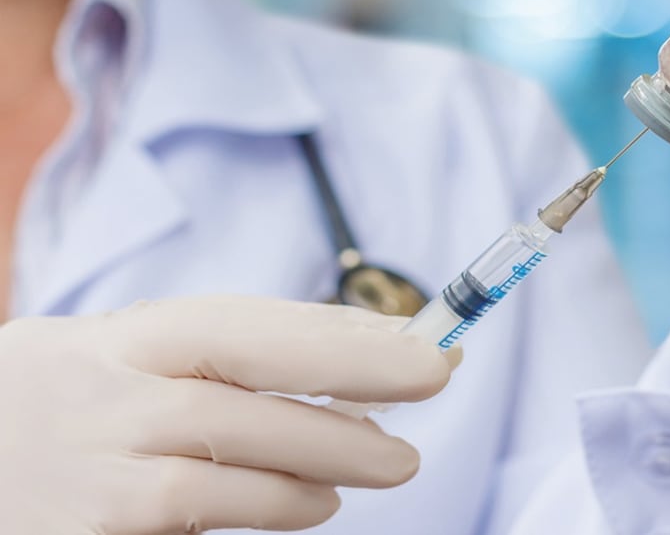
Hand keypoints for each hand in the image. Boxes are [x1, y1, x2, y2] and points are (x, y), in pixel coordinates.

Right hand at [0, 297, 453, 532]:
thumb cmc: (70, 417)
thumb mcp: (126, 367)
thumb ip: (224, 363)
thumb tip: (367, 350)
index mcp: (115, 338)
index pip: (236, 319)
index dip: (332, 326)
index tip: (415, 336)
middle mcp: (96, 388)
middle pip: (237, 366)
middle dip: (348, 365)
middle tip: (436, 376)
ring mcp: (86, 461)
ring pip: (227, 446)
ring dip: (327, 449)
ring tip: (394, 459)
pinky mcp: (83, 530)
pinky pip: (195, 511)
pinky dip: (272, 504)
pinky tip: (318, 504)